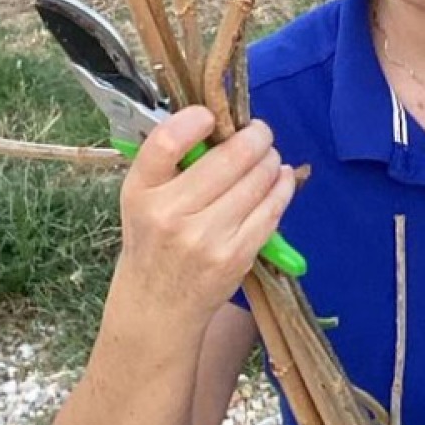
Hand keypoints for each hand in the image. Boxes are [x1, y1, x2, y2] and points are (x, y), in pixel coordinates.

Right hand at [114, 106, 297, 323]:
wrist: (157, 307)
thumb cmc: (152, 240)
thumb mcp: (142, 198)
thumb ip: (170, 162)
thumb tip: (223, 122)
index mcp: (141, 192)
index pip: (167, 142)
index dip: (195, 120)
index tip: (211, 117)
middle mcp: (170, 214)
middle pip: (230, 157)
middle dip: (256, 136)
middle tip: (259, 133)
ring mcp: (206, 237)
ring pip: (257, 179)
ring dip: (271, 160)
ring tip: (269, 157)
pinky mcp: (235, 255)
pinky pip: (272, 209)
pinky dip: (283, 186)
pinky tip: (281, 178)